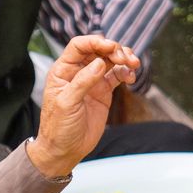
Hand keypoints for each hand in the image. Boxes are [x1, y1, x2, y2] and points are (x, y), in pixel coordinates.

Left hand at [25, 36, 140, 175]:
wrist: (65, 150)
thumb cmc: (58, 128)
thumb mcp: (66, 103)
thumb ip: (83, 82)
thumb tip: (100, 63)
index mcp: (63, 71)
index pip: (79, 46)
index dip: (95, 42)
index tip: (111, 46)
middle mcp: (78, 72)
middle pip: (98, 50)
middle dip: (114, 49)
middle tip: (125, 58)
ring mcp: (92, 81)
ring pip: (110, 60)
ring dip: (123, 58)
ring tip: (134, 64)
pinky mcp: (103, 91)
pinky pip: (117, 75)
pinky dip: (126, 72)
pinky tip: (131, 77)